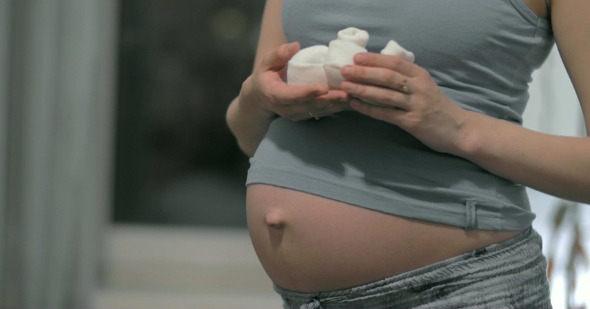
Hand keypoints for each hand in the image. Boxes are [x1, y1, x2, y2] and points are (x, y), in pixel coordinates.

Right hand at [246, 42, 350, 120]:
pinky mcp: (305, 116)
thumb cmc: (265, 76)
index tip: (323, 88)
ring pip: (318, 111)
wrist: (261, 99)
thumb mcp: (266, 63)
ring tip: (353, 97)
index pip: (292, 95)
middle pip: (310, 106)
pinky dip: (336, 108)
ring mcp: (296, 115)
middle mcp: (286, 109)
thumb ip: (279, 54)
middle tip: (347, 93)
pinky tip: (350, 102)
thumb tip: (295, 45)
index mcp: (275, 95)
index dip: (308, 92)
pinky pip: (322, 113)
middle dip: (329, 100)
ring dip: (336, 105)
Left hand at [340, 53, 469, 153]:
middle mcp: (419, 88)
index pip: (395, 63)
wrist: (459, 130)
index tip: (356, 58)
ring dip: (363, 89)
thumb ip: (407, 77)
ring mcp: (416, 105)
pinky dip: (369, 109)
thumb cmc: (437, 107)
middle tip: (345, 70)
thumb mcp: (425, 86)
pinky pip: (386, 114)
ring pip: (385, 95)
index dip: (375, 59)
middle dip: (364, 73)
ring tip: (345, 86)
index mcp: (421, 76)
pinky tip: (355, 105)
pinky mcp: (413, 122)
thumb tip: (381, 65)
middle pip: (388, 77)